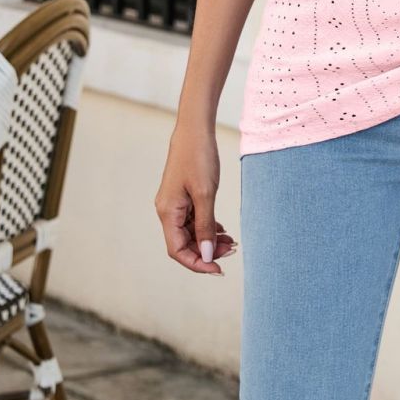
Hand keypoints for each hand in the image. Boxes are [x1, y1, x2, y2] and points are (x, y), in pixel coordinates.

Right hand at [155, 119, 238, 275]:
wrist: (194, 130)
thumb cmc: (199, 158)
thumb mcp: (206, 194)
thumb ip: (206, 226)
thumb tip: (207, 255)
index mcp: (168, 212)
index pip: (178, 250)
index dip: (197, 263)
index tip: (219, 269)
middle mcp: (167, 211)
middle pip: (184, 244)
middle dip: (207, 251)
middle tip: (231, 250)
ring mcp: (174, 204)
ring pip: (190, 232)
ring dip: (209, 240)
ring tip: (230, 241)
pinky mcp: (182, 197)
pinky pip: (193, 220)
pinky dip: (207, 227)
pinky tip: (222, 229)